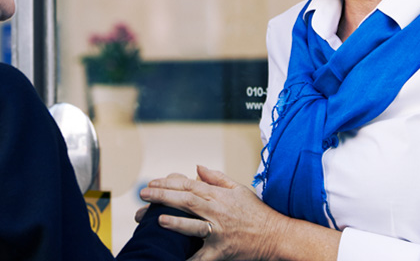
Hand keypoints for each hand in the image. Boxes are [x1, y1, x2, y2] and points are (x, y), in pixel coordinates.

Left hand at [139, 165, 283, 260]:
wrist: (276, 235)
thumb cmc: (256, 212)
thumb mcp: (238, 189)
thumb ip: (216, 177)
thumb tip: (197, 167)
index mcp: (218, 196)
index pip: (189, 185)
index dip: (168, 183)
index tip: (151, 183)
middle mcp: (217, 211)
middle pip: (186, 201)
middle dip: (163, 196)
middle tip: (143, 195)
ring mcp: (219, 231)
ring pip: (194, 225)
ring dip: (176, 222)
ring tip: (158, 219)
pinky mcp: (222, 250)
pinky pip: (203, 256)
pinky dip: (190, 258)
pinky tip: (174, 257)